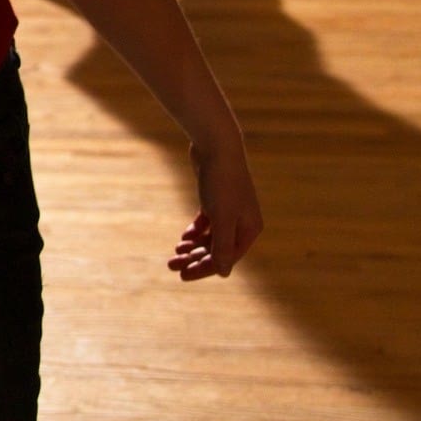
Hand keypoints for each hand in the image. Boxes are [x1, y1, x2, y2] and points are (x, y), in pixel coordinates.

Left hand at [172, 131, 262, 280]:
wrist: (216, 145)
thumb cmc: (222, 182)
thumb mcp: (221, 218)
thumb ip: (222, 246)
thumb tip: (224, 274)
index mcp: (249, 229)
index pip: (227, 258)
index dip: (204, 269)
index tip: (183, 276)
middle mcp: (243, 221)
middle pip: (217, 249)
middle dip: (195, 259)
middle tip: (171, 266)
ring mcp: (230, 210)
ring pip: (210, 237)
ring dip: (193, 247)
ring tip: (174, 255)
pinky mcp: (217, 199)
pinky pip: (207, 223)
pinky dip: (195, 232)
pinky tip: (183, 238)